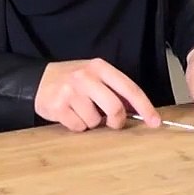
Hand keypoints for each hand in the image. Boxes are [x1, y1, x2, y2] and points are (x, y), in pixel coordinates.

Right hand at [35, 59, 159, 131]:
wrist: (39, 79)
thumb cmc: (74, 80)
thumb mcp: (96, 76)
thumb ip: (115, 89)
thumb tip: (138, 110)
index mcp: (101, 67)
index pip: (130, 89)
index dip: (145, 107)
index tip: (154, 121)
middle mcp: (86, 77)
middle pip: (115, 108)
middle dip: (117, 121)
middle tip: (112, 122)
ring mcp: (71, 92)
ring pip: (95, 121)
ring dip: (92, 122)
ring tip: (82, 110)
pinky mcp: (58, 106)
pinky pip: (78, 127)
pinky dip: (77, 125)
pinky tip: (70, 114)